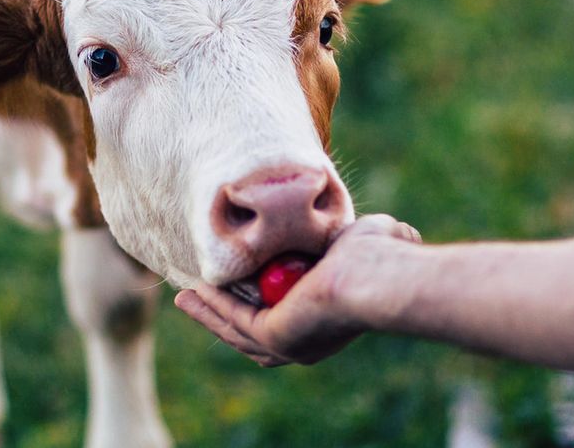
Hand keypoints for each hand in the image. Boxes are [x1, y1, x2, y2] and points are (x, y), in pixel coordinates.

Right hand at [175, 214, 420, 365]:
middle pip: (247, 333)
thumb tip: (391, 228)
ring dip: (208, 314)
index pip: (280, 320)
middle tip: (191, 297)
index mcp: (325, 322)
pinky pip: (236, 320)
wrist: (376, 275)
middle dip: (217, 316)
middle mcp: (306, 341)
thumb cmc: (378, 256)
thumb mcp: (363, 239)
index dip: (251, 306)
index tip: (231, 283)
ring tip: (182, 298)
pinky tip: (197, 290)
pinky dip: (214, 306)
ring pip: (235, 330)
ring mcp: (290, 344)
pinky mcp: (276, 338)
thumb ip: (360, 236)